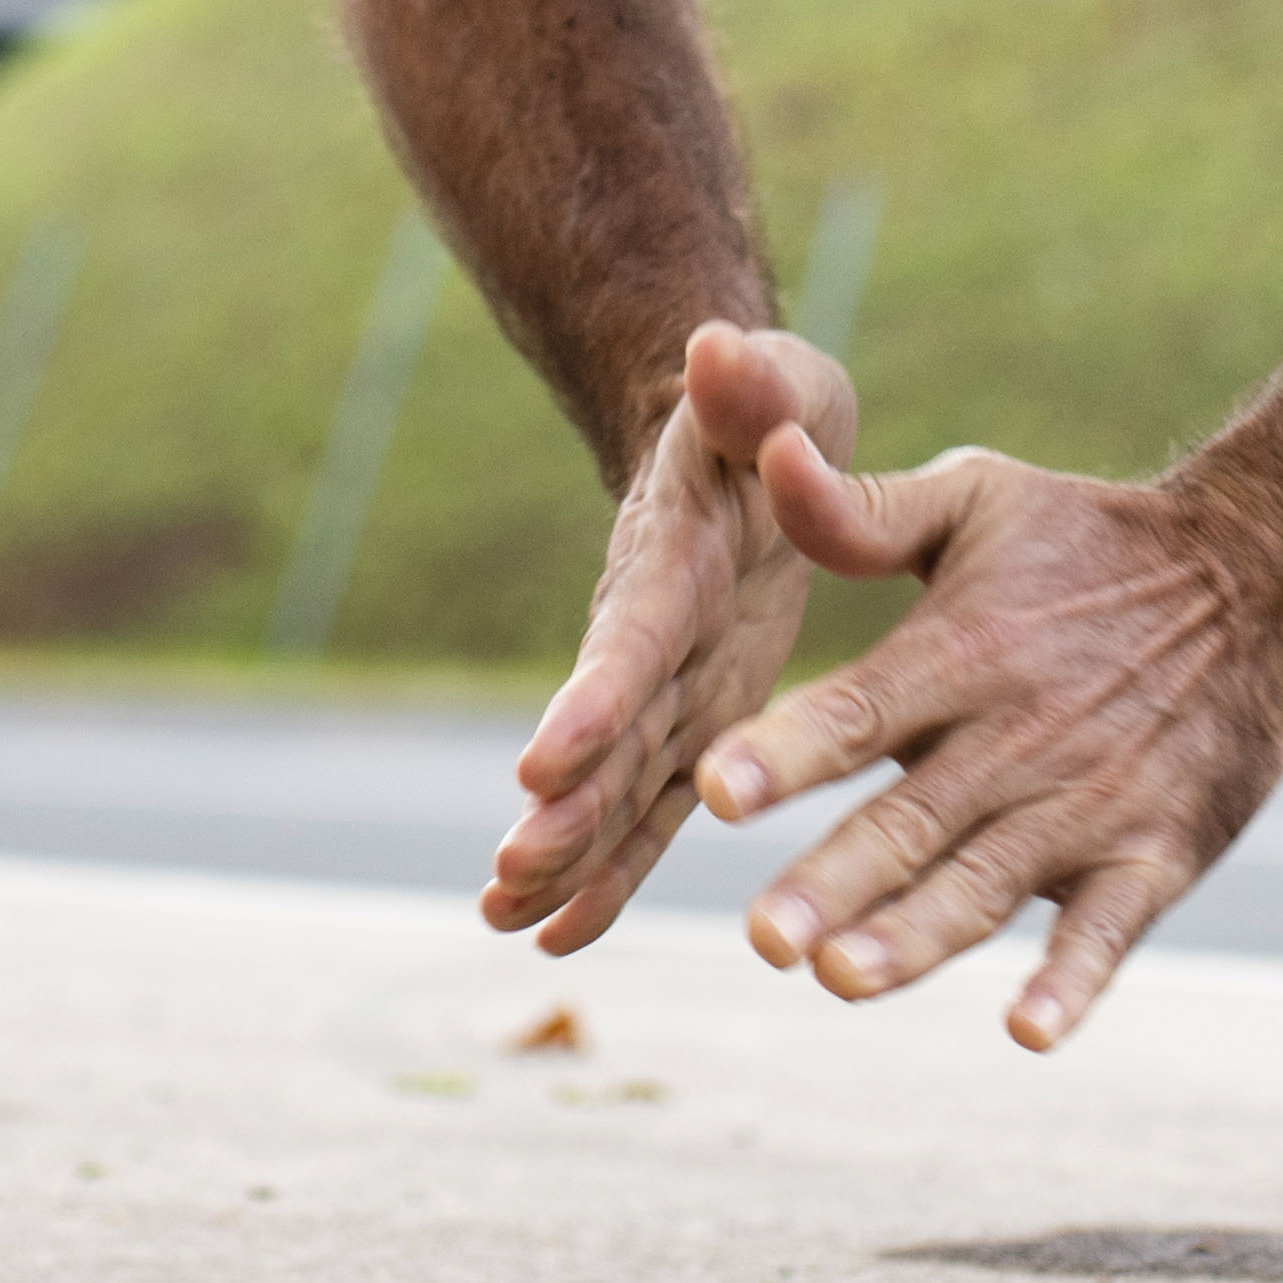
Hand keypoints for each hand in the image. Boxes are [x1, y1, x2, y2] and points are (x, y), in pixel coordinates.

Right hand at [481, 320, 853, 951]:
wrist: (741, 440)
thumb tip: (718, 345)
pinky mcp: (697, 721)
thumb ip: (751, 382)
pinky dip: (614, 869)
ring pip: (614, 782)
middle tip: (508, 875)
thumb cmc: (769, 405)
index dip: (591, 699)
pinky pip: (653, 806)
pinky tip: (559, 938)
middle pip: (604, 729)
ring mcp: (669, 684)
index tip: (539, 763)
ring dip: (565, 850)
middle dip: (561, 806)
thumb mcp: (779, 382)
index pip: (631, 635)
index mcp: (673, 557)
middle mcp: (654, 633)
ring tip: (502, 918)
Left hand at [693, 425, 1282, 1050]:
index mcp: (962, 652)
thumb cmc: (1089, 539)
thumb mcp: (977, 499)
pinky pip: (1110, 929)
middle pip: (910, 821)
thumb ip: (860, 510)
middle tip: (764, 938)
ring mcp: (1090, 805)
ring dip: (918, 938)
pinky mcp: (1157, 855)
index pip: (858, 711)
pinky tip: (1029, 1031)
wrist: (1264, 578)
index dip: (786, 751)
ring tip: (845, 979)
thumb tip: (769, 460)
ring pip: (986, 884)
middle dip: (834, 882)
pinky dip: (1073, 980)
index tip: (712, 790)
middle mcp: (1018, 737)